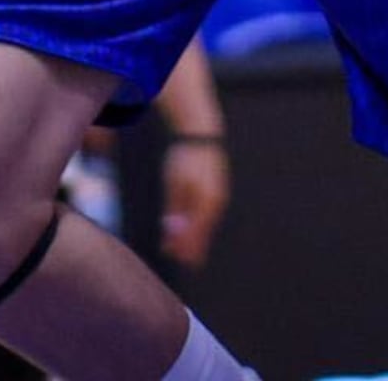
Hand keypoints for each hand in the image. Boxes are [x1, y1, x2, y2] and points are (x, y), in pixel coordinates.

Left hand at [160, 138, 229, 269]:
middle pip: (202, 231)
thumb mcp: (174, 183)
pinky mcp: (217, 192)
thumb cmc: (184, 158)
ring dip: (192, 235)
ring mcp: (219, 197)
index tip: (168, 252)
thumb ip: (174, 208)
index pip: (195, 232)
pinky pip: (208, 214)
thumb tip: (171, 231)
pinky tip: (188, 226)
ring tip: (175, 243)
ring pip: (206, 224)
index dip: (182, 245)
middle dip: (187, 244)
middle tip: (170, 252)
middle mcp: (216, 202)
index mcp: (206, 201)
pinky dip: (197, 223)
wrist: (201, 135)